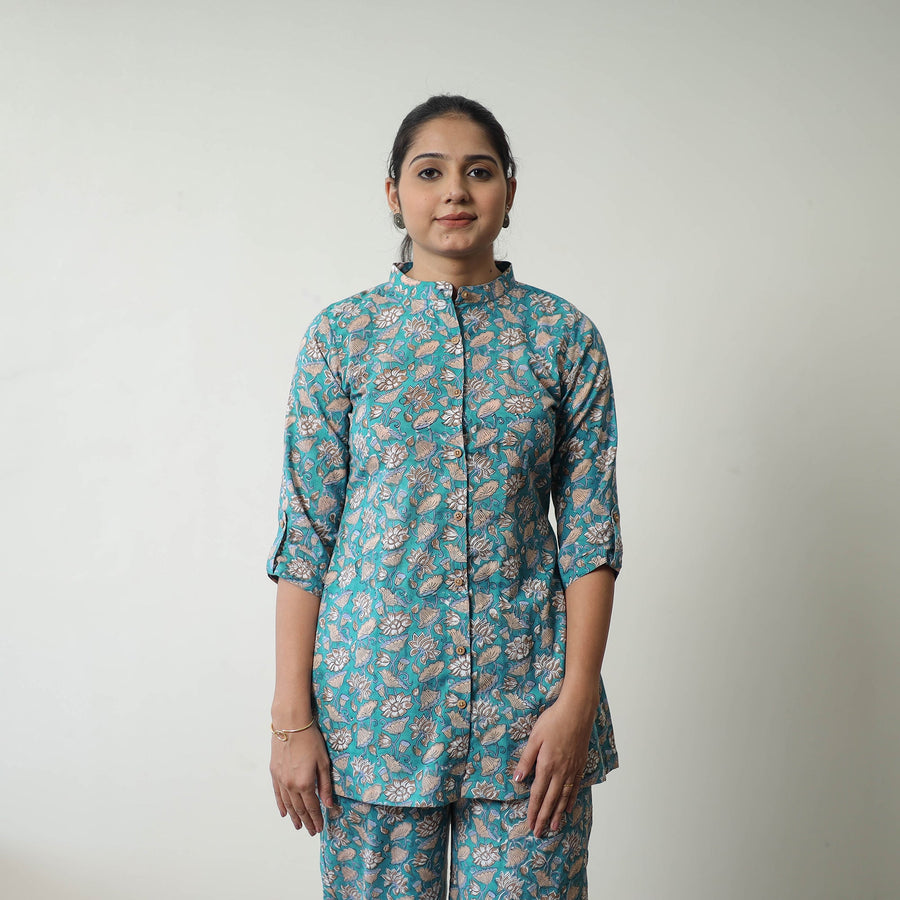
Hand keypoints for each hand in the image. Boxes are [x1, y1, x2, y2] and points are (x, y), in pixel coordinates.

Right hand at [270, 723, 335, 834]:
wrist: (290, 725)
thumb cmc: (311, 740)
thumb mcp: (323, 762)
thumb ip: (325, 785)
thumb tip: (328, 804)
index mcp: (305, 783)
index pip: (312, 807)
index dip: (316, 819)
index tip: (319, 828)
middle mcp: (291, 785)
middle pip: (299, 809)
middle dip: (306, 821)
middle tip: (311, 831)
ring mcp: (281, 780)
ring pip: (288, 804)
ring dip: (294, 817)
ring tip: (298, 826)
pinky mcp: (274, 774)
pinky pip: (277, 795)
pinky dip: (281, 805)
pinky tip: (284, 813)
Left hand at [513, 691, 595, 837]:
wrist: (577, 711)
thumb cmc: (553, 721)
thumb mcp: (534, 738)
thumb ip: (526, 760)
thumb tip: (518, 779)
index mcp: (546, 765)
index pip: (537, 794)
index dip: (533, 810)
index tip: (529, 824)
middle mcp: (560, 772)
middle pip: (550, 800)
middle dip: (543, 818)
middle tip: (539, 833)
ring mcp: (572, 770)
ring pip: (563, 797)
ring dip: (557, 814)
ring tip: (553, 827)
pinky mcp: (579, 765)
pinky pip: (574, 787)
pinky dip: (570, 800)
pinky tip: (568, 808)